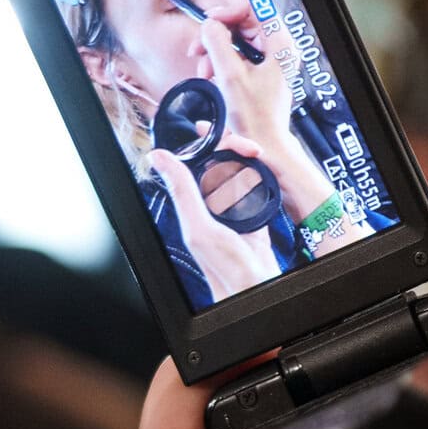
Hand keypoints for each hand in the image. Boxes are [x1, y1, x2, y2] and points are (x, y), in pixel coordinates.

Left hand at [149, 147, 281, 301]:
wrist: (257, 288)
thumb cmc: (225, 268)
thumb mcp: (200, 227)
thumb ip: (183, 191)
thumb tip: (159, 158)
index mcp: (192, 205)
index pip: (197, 163)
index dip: (212, 146)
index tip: (226, 140)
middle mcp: (210, 207)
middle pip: (221, 164)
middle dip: (235, 150)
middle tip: (252, 149)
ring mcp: (233, 212)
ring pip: (239, 174)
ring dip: (250, 163)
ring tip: (260, 155)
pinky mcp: (254, 218)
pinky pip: (257, 191)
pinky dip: (263, 179)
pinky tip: (267, 174)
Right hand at [199, 19, 296, 155]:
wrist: (262, 144)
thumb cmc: (253, 116)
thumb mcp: (230, 76)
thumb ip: (218, 43)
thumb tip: (209, 23)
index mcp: (279, 44)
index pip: (254, 6)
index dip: (228, 10)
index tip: (209, 22)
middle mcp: (277, 47)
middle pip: (241, 21)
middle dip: (215, 36)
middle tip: (197, 51)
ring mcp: (269, 58)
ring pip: (234, 38)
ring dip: (213, 51)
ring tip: (204, 72)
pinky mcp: (259, 68)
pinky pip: (235, 53)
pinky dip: (219, 62)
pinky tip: (211, 77)